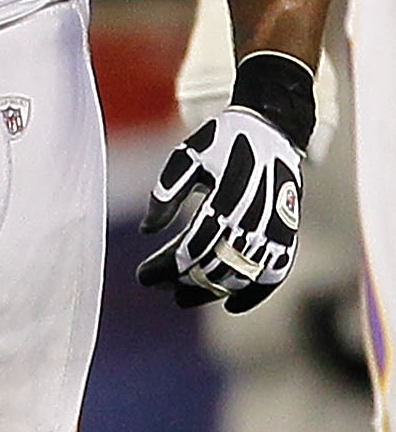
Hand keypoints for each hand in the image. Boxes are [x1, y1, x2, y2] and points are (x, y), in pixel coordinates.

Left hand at [139, 105, 301, 312]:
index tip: (143, 277)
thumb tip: (147, 229)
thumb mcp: (186, 158)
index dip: (167, 267)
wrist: (271, 127)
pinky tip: (231, 305)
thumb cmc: (221, 142)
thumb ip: (166, 192)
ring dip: (212, 289)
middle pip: (216, 264)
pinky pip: (276, 270)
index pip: (193, 246)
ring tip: (182, 297)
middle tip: (157, 287)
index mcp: (227, 197)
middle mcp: (255, 216)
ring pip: (243, 273)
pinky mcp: (288, 231)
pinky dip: (256, 292)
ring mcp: (276, 226)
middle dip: (183, 281)